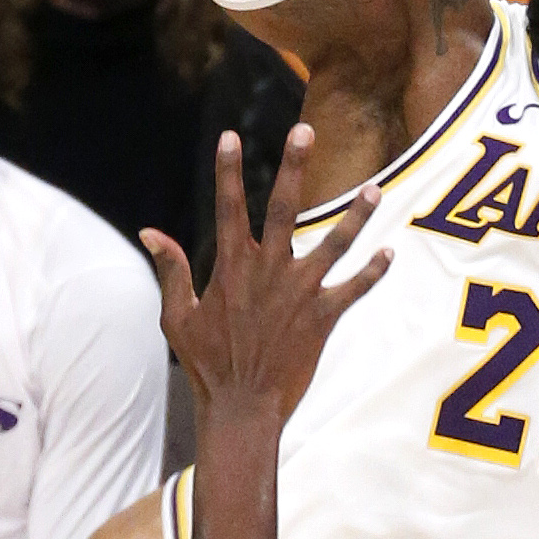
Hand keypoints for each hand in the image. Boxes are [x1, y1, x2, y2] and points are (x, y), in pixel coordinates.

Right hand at [141, 124, 387, 421]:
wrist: (242, 408)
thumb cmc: (206, 364)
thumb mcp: (177, 317)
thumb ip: (171, 270)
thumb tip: (149, 232)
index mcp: (232, 267)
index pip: (228, 206)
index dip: (228, 170)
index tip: (231, 135)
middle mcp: (269, 271)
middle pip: (284, 207)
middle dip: (294, 166)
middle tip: (305, 130)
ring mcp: (300, 293)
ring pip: (334, 244)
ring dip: (356, 217)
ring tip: (376, 190)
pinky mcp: (323, 318)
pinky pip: (355, 290)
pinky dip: (373, 273)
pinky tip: (389, 253)